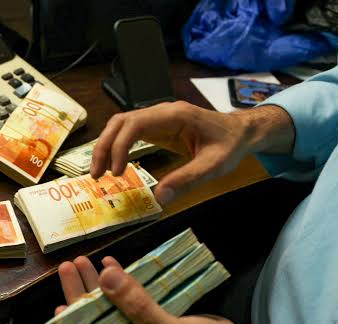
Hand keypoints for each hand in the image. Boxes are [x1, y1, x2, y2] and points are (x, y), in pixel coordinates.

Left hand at [56, 256, 244, 323]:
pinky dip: (120, 285)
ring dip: (98, 286)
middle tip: (70, 267)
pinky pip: (128, 304)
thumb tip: (104, 276)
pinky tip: (110, 264)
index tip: (59, 302)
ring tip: (83, 261)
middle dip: (81, 296)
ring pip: (109, 310)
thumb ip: (137, 307)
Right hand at [90, 102, 293, 204]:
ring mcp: (158, 118)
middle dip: (104, 146)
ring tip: (100, 172)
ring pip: (120, 125)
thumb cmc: (230, 144)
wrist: (241, 131)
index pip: (135, 124)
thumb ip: (188, 179)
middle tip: (97, 175)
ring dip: (106, 146)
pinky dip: (117, 146)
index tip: (117, 173)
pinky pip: (129, 132)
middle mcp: (162, 112)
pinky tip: (114, 165)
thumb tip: (160, 197)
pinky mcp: (157, 127)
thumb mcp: (214, 165)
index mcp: (174, 116)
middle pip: (120, 122)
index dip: (120, 146)